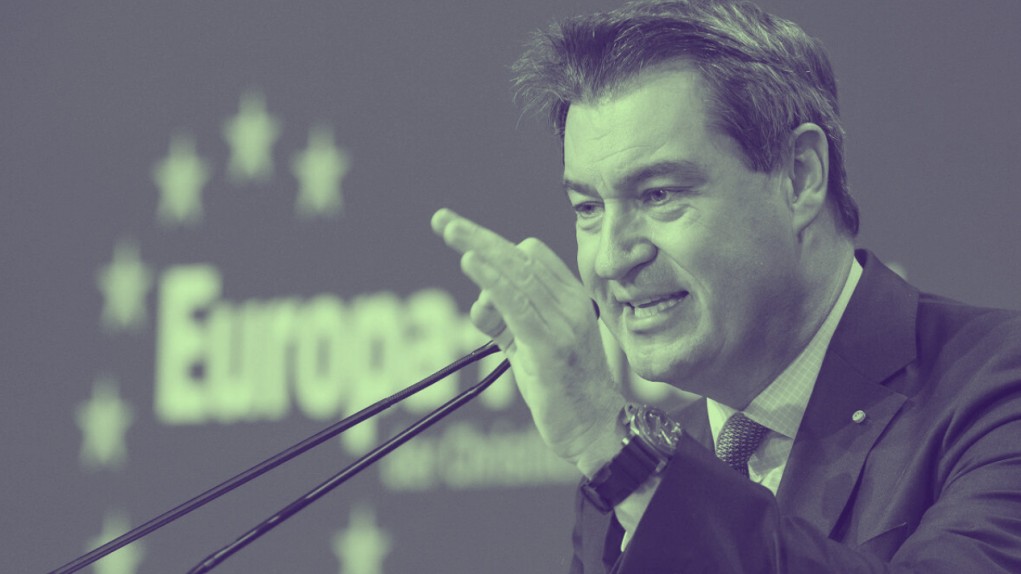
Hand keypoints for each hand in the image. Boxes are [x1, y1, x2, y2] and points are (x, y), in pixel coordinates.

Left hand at [431, 208, 626, 470]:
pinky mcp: (550, 346)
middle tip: (443, 221)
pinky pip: (517, 304)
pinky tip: (471, 263)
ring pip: (516, 274)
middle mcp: (570, 303)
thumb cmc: (563, 388)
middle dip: (478, 237)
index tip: (460, 237)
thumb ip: (508, 321)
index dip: (493, 245)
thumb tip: (479, 304)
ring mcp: (562, 323)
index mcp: (570, 297)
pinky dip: (493, 281)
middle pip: (519, 256)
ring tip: (449, 230)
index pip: (530, 255)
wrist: (595, 428)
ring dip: (479, 249)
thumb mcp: (531, 346)